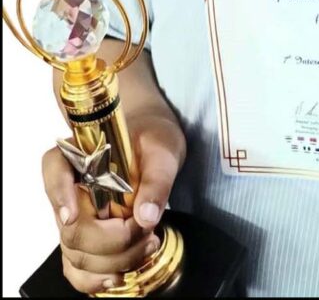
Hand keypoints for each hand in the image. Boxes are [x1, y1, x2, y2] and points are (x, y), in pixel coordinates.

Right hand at [42, 115, 184, 293]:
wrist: (154, 147)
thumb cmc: (153, 141)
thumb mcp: (162, 153)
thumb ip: (156, 181)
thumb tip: (146, 217)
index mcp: (79, 153)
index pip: (55, 169)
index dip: (59, 195)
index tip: (73, 215)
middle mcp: (69, 187)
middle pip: (71, 227)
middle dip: (111, 239)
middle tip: (146, 230)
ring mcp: (74, 217)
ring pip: (76, 253)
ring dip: (114, 261)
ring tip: (148, 243)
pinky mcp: (85, 239)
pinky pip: (77, 269)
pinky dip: (96, 279)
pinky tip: (119, 273)